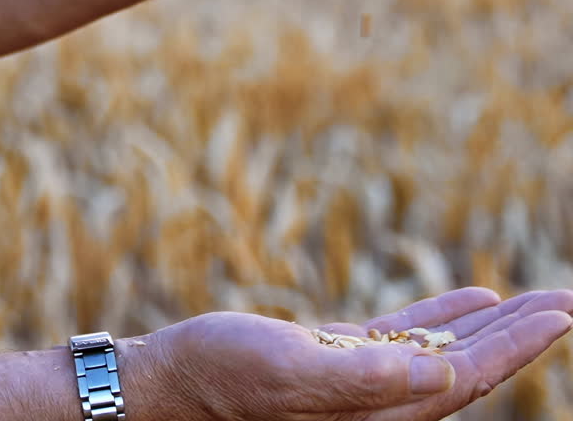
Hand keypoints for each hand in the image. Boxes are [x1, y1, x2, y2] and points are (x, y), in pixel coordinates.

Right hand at [117, 286, 572, 420]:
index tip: (560, 312)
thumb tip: (445, 375)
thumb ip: (366, 374)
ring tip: (536, 298)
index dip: (518, 347)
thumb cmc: (223, 379)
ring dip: (492, 324)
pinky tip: (474, 298)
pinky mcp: (340, 359)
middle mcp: (382, 405)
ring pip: (445, 350)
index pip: (469, 380)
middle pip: (469, 368)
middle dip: (521, 335)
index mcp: (380, 415)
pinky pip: (409, 336)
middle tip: (566, 299)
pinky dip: (444, 316)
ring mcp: (364, 381)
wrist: (173, 383)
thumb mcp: (292, 370)